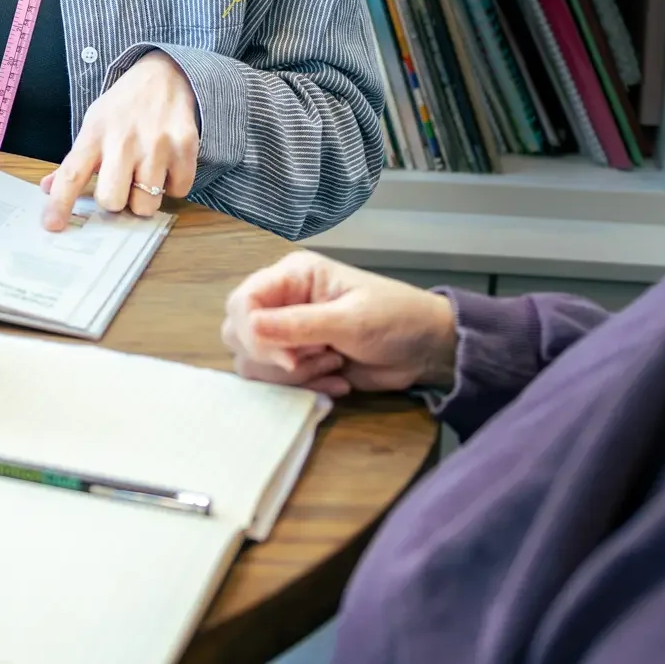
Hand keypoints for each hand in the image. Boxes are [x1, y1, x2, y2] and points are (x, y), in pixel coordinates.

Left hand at [39, 50, 198, 231]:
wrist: (165, 75)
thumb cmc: (124, 108)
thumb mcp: (93, 125)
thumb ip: (73, 161)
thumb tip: (48, 189)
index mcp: (94, 134)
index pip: (71, 174)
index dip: (60, 204)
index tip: (52, 225)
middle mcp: (123, 140)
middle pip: (112, 200)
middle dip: (116, 202)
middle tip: (121, 186)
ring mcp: (156, 144)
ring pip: (146, 205)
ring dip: (145, 198)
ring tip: (146, 175)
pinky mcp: (185, 147)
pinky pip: (178, 191)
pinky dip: (173, 185)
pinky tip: (167, 166)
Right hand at [221, 251, 457, 397]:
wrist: (427, 350)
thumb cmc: (395, 319)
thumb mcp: (350, 320)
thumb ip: (298, 325)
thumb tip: (248, 327)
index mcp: (293, 276)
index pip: (243, 301)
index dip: (254, 332)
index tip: (288, 359)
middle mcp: (283, 301)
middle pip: (237, 331)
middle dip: (272, 356)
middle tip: (310, 361)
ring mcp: (289, 333)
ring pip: (254, 361)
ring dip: (292, 374)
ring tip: (333, 366)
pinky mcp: (300, 361)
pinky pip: (277, 381)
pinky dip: (305, 387)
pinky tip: (338, 380)